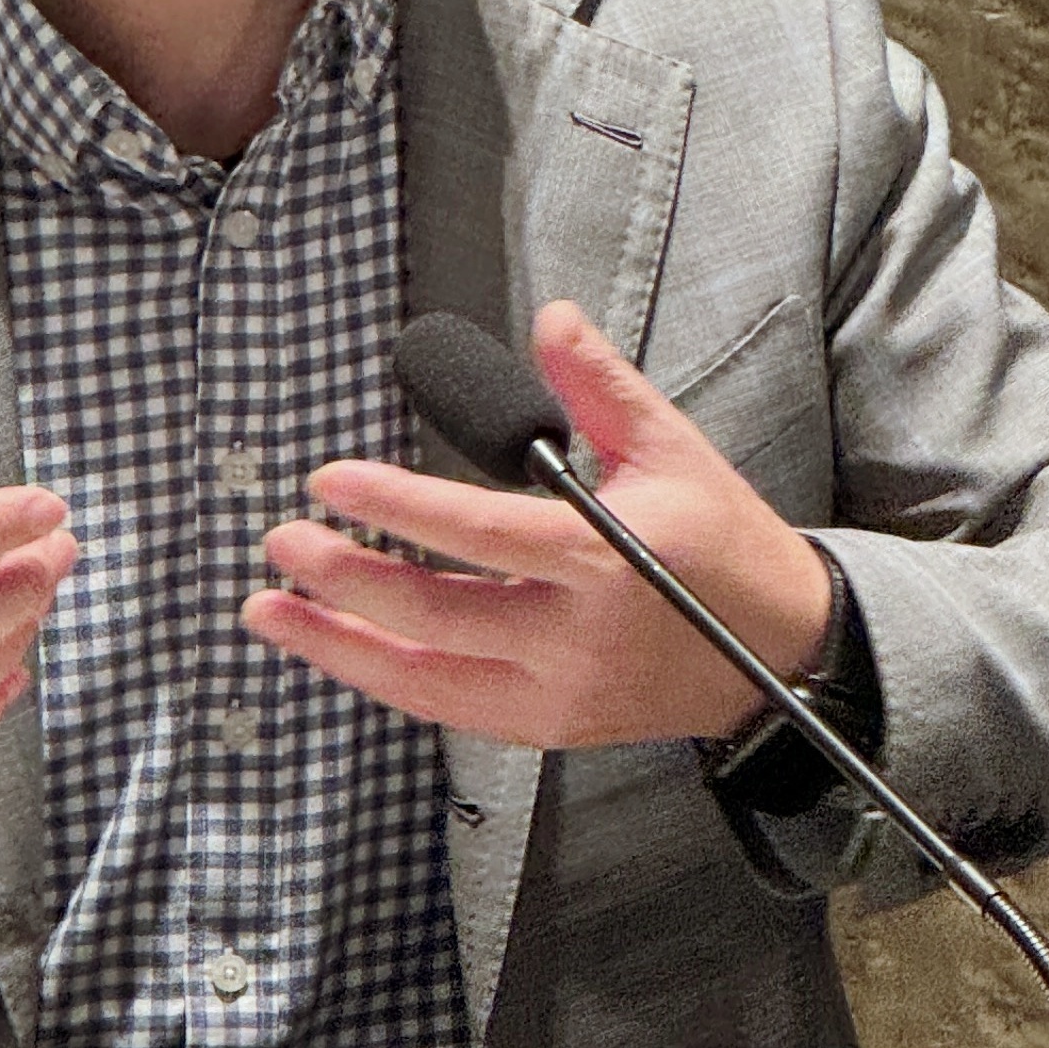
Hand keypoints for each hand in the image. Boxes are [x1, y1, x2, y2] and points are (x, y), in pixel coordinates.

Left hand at [240, 300, 831, 746]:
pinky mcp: (551, 728)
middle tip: (281, 541)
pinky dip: (383, 680)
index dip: (398, 508)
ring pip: (427, 680)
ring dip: (338, 647)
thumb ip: (601, 386)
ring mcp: (563, 695)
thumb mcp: (674, 448)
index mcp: (611, 559)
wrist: (781, 651)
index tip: (330, 480)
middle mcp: (580, 638)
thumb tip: (550, 318)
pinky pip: (448, 710)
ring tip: (267, 610)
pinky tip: (332, 649)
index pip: (482, 534)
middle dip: (346, 581)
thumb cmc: (720, 543)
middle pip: (438, 615)